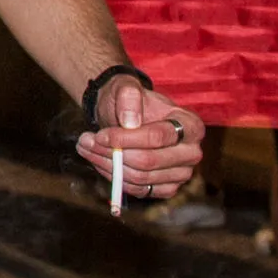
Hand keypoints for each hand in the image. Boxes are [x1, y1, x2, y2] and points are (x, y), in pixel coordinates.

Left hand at [75, 79, 204, 199]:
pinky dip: (116, 178)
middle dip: (113, 153)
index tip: (100, 135)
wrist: (127, 116)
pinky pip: (139, 190)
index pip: (157, 137)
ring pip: (141, 177)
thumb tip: (130, 123)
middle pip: (149, 161)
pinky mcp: (167, 188)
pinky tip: (101, 162)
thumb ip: (129, 97)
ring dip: (108, 166)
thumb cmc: (130, 101)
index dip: (125, 138)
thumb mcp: (127, 87)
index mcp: (191, 126)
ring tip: (87, 148)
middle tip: (86, 142)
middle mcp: (192, 152)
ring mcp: (181, 173)